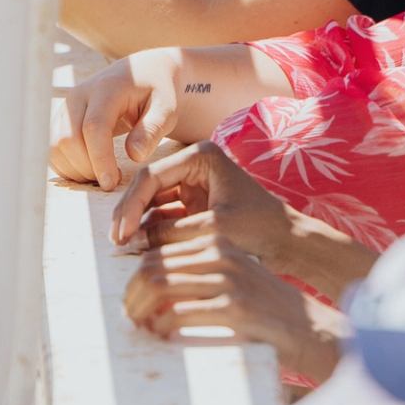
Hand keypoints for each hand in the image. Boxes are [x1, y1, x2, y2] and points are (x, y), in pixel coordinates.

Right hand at [49, 52, 183, 191]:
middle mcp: (79, 95)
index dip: (99, 159)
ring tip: (104, 174)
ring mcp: (66, 107)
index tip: (111, 183)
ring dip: (76, 169)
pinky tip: (91, 170)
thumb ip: (153, 130)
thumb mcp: (166, 108)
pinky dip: (68, 167)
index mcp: (107, 89)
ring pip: (55, 146)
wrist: (141, 74)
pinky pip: (53, 150)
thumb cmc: (156, 93)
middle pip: (68, 139)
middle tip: (113, 179)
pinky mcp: (60, 119)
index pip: (93, 127)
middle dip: (88, 168)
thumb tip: (135, 155)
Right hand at [113, 142, 291, 264]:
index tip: (121, 233)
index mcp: (202, 156)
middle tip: (115, 241)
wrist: (289, 243)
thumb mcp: (213, 229)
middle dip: (130, 214)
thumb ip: (172, 231)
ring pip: (153, 202)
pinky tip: (140, 247)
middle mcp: (194, 165)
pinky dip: (151, 230)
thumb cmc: (260, 229)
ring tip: (124, 247)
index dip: (131, 205)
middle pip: (148, 187)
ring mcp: (193, 185)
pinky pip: (164, 215)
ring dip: (138, 223)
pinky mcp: (194, 205)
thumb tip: (134, 240)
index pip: (152, 176)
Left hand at [124, 239, 345, 383]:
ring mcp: (228, 280)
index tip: (130, 301)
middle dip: (132, 295)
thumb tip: (151, 290)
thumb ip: (199, 277)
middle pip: (153, 268)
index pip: (160, 253)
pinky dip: (162, 327)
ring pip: (160, 287)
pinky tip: (163, 338)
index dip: (136, 279)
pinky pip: (179, 313)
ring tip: (140, 329)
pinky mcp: (234, 308)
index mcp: (218, 244)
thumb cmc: (265, 310)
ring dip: (141, 311)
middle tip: (128, 318)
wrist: (309, 328)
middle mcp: (222, 255)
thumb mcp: (233, 280)